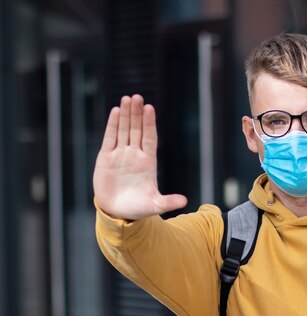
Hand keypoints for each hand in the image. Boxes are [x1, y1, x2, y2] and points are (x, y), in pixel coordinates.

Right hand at [93, 95, 186, 219]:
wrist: (117, 212)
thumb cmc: (138, 207)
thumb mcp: (155, 205)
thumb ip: (168, 202)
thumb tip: (184, 202)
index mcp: (148, 162)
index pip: (150, 138)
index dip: (149, 123)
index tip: (149, 108)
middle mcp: (135, 154)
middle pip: (136, 129)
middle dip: (137, 114)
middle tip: (137, 96)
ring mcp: (120, 154)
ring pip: (123, 130)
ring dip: (126, 114)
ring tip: (127, 98)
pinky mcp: (105, 158)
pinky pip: (109, 138)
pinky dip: (112, 125)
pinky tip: (116, 111)